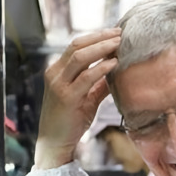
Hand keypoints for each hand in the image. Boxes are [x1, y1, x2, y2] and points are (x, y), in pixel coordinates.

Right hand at [34, 28, 120, 168]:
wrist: (55, 142)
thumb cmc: (71, 121)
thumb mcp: (87, 98)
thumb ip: (99, 85)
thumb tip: (117, 72)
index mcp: (58, 71)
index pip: (76, 45)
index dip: (96, 37)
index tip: (115, 33)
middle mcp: (55, 74)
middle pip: (77, 45)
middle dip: (100, 37)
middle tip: (120, 33)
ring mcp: (59, 84)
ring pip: (80, 57)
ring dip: (102, 48)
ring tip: (119, 43)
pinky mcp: (67, 97)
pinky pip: (86, 77)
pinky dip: (101, 68)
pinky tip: (114, 63)